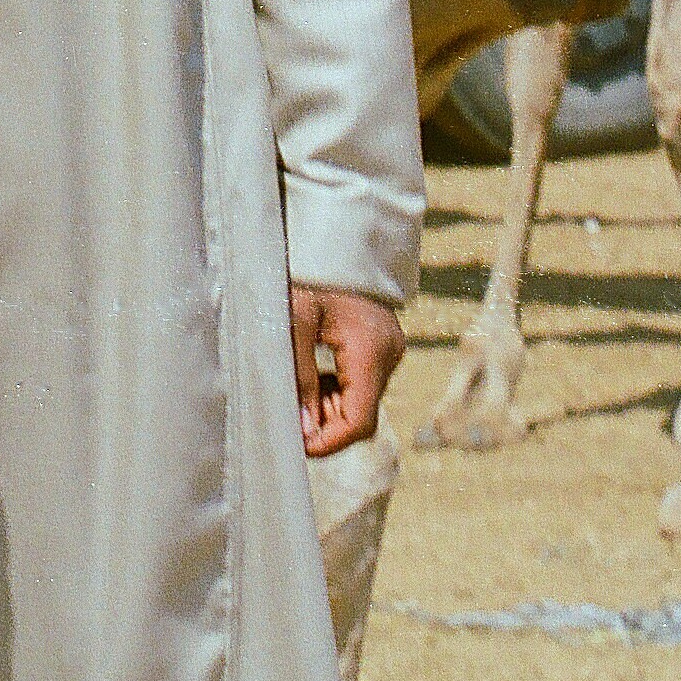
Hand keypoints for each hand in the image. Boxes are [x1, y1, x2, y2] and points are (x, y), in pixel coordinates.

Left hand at [289, 284, 400, 459]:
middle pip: (363, 414)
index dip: (329, 441)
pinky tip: (315, 375)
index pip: (359, 421)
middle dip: (327, 424)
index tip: (298, 445)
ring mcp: (389, 348)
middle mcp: (388, 354)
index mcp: (370, 351)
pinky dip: (339, 388)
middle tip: (291, 415)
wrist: (334, 234)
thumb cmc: (309, 272)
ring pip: (363, 398)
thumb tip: (304, 429)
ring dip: (331, 406)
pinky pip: (364, 379)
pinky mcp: (381, 342)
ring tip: (299, 392)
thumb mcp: (294, 323)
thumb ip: (300, 378)